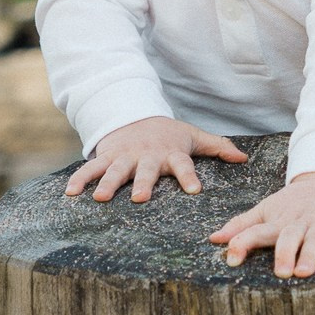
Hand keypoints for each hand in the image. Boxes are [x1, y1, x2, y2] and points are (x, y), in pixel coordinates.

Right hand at [65, 116, 246, 202]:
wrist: (136, 116)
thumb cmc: (169, 134)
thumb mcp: (193, 136)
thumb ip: (218, 147)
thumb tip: (244, 158)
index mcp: (171, 153)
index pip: (184, 165)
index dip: (190, 177)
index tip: (194, 191)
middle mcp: (147, 156)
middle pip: (145, 171)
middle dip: (142, 183)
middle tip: (139, 197)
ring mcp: (124, 156)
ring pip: (115, 171)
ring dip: (106, 184)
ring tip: (99, 199)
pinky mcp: (106, 157)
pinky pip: (91, 168)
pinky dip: (80, 179)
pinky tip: (70, 193)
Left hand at [208, 171, 314, 277]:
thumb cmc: (293, 203)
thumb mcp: (267, 209)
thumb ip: (242, 225)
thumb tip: (213, 239)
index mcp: (278, 219)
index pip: (257, 230)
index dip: (244, 242)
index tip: (231, 260)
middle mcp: (299, 220)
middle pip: (290, 235)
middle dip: (285, 252)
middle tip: (281, 272)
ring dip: (310, 253)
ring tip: (303, 271)